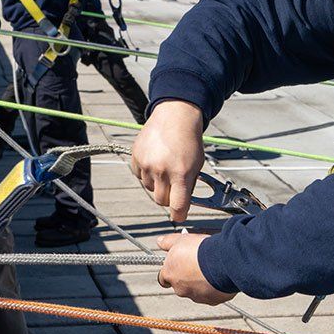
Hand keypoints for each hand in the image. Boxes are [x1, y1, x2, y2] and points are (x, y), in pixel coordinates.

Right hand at [132, 101, 205, 221]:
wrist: (175, 116)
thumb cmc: (189, 141)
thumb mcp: (197, 164)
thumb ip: (189, 185)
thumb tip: (182, 205)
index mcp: (181, 173)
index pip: (178, 205)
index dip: (179, 215)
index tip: (179, 217)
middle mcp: (162, 170)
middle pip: (161, 201)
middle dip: (169, 198)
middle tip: (174, 187)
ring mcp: (147, 164)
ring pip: (150, 188)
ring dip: (158, 183)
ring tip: (166, 166)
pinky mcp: (136, 157)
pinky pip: (140, 176)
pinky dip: (147, 173)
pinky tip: (155, 160)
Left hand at [156, 232, 236, 304]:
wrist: (223, 260)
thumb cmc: (201, 250)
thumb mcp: (181, 239)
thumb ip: (168, 242)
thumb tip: (160, 241)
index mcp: (170, 274)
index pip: (163, 277)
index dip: (171, 270)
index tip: (179, 264)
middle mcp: (180, 289)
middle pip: (180, 285)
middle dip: (188, 277)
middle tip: (197, 264)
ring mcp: (196, 296)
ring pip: (196, 291)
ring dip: (201, 282)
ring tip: (211, 269)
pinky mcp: (212, 300)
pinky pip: (212, 294)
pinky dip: (214, 288)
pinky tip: (220, 277)